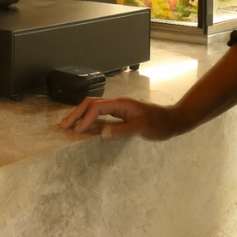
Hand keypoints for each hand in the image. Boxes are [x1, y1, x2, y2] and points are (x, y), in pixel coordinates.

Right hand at [59, 96, 176, 140]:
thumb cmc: (160, 124)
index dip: (85, 119)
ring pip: (93, 107)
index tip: (77, 131)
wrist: (173, 120)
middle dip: (76, 114)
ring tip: (68, 125)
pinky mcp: (120, 114)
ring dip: (80, 115)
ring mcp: (118, 108)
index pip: (96, 108)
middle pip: (90, 104)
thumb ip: (122, 130)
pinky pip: (99, 114)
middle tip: (63, 126)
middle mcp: (117, 103)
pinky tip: (84, 126)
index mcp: (121, 104)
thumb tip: (101, 133)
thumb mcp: (143, 128)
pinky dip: (88, 119)